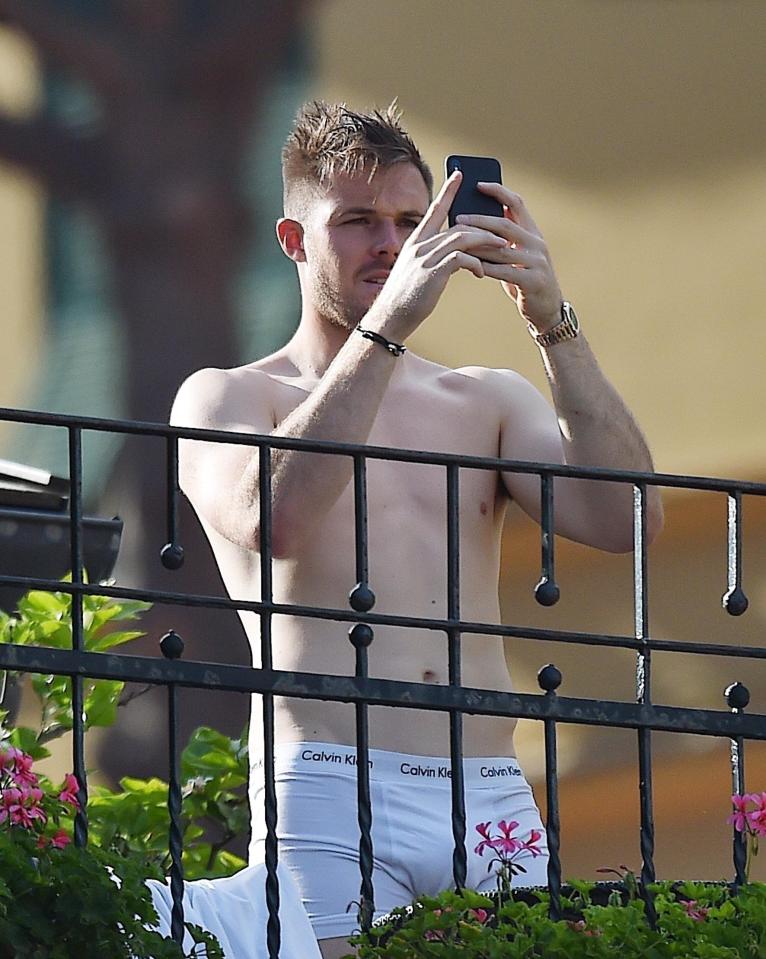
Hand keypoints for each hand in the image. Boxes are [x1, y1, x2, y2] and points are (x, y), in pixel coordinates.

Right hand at [366, 171, 508, 340]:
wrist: (390, 317)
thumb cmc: (405, 298)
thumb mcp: (417, 272)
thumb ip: (434, 258)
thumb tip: (456, 255)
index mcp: (415, 242)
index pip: (434, 209)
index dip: (448, 191)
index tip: (460, 175)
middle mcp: (419, 245)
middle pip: (457, 225)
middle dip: (483, 226)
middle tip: (502, 231)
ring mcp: (425, 257)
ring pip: (463, 238)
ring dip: (486, 242)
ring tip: (503, 248)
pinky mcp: (433, 272)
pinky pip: (462, 258)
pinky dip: (476, 263)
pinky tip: (481, 273)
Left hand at [456, 184, 562, 332]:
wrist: (547, 309)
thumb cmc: (525, 278)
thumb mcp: (518, 254)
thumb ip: (503, 238)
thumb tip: (475, 220)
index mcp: (532, 232)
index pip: (516, 203)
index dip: (498, 191)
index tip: (478, 184)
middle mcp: (537, 243)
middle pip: (506, 224)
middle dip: (480, 219)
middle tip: (459, 217)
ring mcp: (537, 262)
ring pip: (502, 249)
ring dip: (478, 245)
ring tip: (458, 241)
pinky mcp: (533, 281)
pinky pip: (505, 272)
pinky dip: (486, 267)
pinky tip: (470, 265)